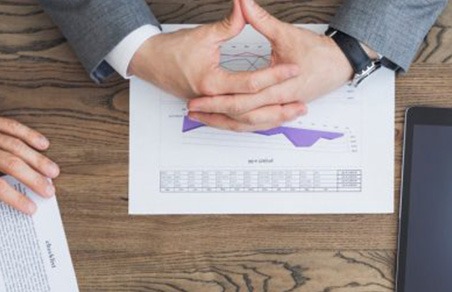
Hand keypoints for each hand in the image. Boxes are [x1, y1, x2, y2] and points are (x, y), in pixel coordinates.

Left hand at [0, 82, 57, 225]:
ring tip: (53, 172)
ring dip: (38, 159)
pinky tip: (42, 143)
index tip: (30, 207)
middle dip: (35, 180)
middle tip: (49, 191)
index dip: (16, 198)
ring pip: (18, 146)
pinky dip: (29, 135)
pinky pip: (12, 126)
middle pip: (14, 166)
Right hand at [129, 3, 304, 132]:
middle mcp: (212, 99)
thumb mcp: (204, 34)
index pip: (251, 82)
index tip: (294, 67)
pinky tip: (273, 118)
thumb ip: (230, 24)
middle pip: (253, 109)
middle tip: (302, 101)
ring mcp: (212, 106)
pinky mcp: (212, 108)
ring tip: (294, 113)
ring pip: (247, 121)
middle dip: (280, 106)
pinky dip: (257, 121)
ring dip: (272, 119)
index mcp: (211, 82)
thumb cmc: (171, 49)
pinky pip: (238, 121)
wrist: (149, 61)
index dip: (275, 74)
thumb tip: (247, 8)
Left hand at [186, 0, 352, 130]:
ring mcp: (284, 107)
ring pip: (251, 123)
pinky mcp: (284, 109)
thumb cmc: (318, 51)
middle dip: (217, 113)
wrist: (340, 62)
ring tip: (204, 118)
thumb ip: (261, 19)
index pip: (246, 96)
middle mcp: (282, 100)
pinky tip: (227, 120)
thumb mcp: (286, 34)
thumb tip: (242, 3)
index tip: (200, 95)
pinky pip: (259, 122)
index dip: (220, 98)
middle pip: (244, 114)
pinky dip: (241, 122)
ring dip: (226, 121)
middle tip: (194, 109)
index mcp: (283, 85)